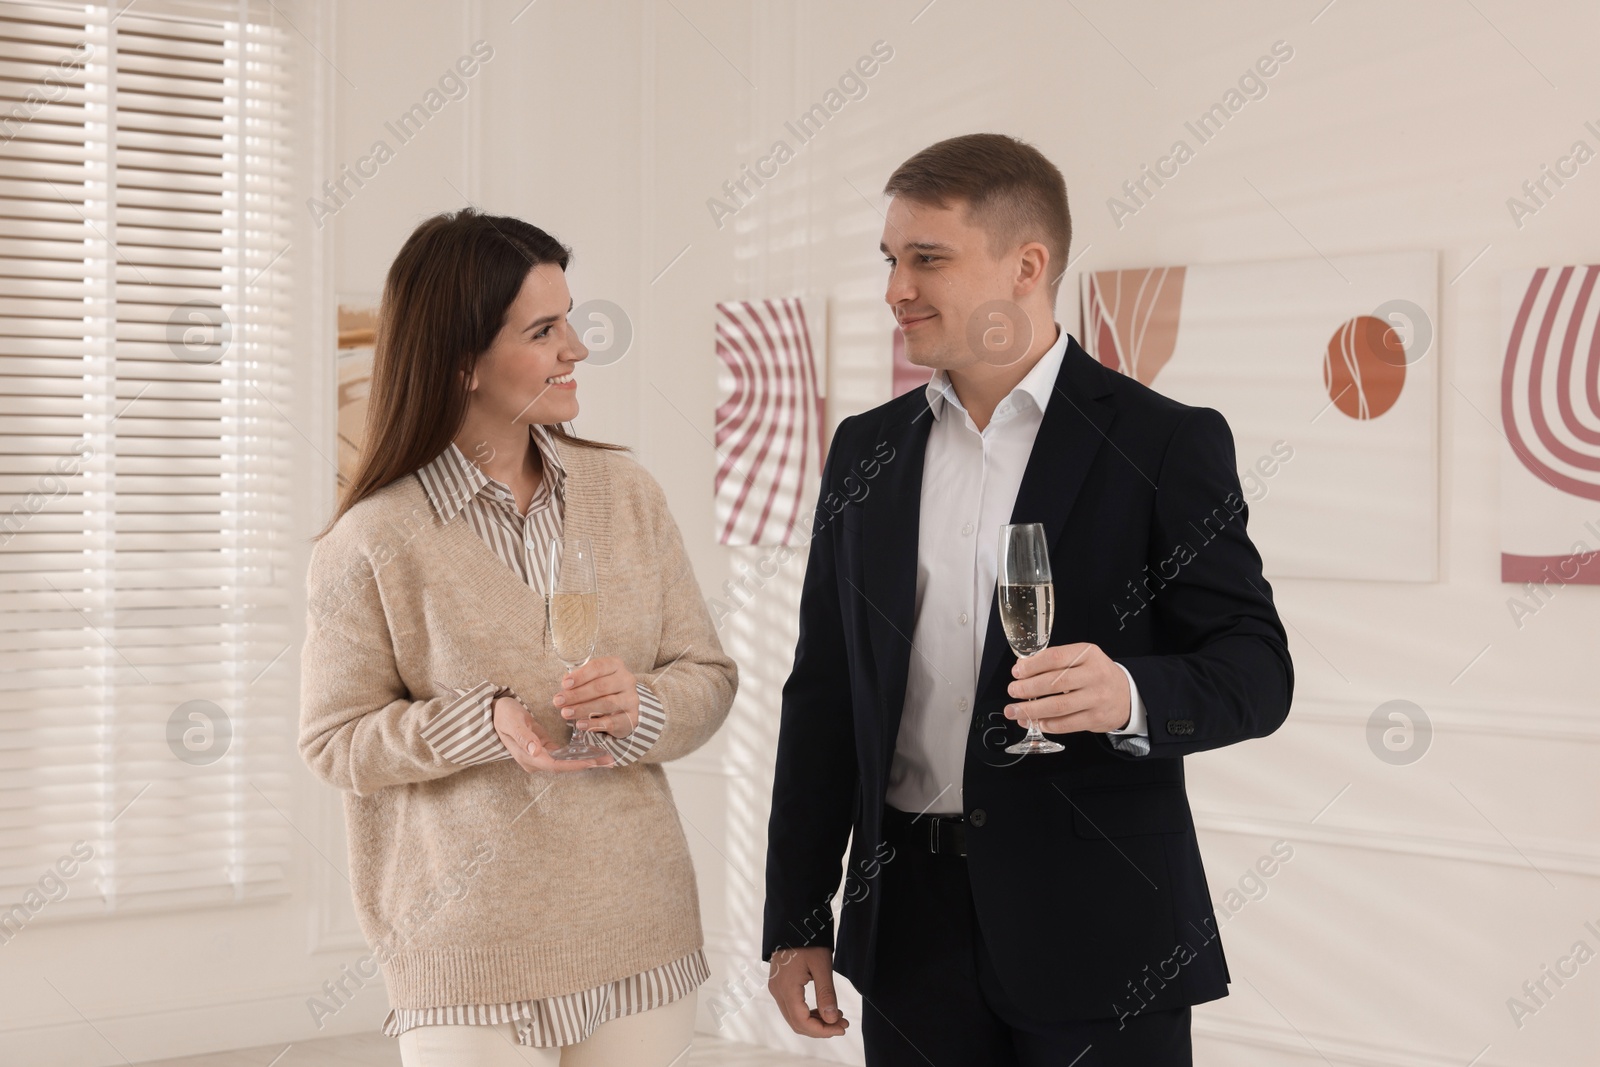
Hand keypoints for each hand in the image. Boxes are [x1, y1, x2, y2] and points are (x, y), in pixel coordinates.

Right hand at [492, 695, 611, 771]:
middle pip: (564, 767)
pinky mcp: (544, 747)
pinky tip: (592, 750)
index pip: (556, 765)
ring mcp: (539, 755)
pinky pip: (564, 754)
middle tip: (610, 761)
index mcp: (528, 757)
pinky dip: (578, 753)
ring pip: (566, 762)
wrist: (494, 710)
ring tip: (606, 757)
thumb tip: (536, 752)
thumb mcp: (512, 722)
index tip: (593, 761)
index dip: (576, 765)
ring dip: (586, 760)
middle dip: (587, 764)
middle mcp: (535, 760)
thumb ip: (524, 738)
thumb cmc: (503, 714)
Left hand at [552, 655, 640, 737]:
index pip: (598, 667)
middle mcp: (626, 680)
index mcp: (616, 665)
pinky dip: (593, 724)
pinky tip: (580, 724)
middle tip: (558, 701)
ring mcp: (631, 699)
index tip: (564, 684)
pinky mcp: (631, 718)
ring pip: (606, 703)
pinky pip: (611, 722)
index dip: (580, 676)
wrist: (624, 709)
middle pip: (601, 686)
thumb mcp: (592, 680)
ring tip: (565, 713)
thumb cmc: (603, 690)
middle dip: (577, 694)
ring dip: (583, 709)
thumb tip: (565, 684)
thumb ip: (579, 680)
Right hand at [768, 946, 847, 1037]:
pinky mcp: (779, 983)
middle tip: (843, 1023)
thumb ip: (826, 994)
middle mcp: (777, 991)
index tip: (842, 1027)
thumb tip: (831, 1020)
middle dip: (821, 1028)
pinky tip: (824, 1008)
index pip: (802, 1022)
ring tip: (837, 1016)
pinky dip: (808, 1012)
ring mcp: (776, 987)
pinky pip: (792, 1006)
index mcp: (786, 988)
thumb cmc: (808, 940)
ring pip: (794, 1016)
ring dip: (815, 1021)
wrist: (793, 920)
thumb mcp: (822, 966)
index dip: (823, 1030)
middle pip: (797, 1023)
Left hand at [1004, 642, 1130, 734]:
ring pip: (1058, 706)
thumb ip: (1055, 661)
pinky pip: (1066, 724)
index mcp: (1088, 654)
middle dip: (1028, 688)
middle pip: (1055, 683)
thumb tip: (1022, 668)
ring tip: (1014, 711)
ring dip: (1031, 710)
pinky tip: (1034, 721)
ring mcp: (1097, 698)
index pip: (1056, 657)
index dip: (1032, 666)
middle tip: (1012, 691)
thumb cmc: (1097, 674)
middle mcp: (1094, 675)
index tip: (1017, 672)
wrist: (1127, 695)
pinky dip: (1046, 724)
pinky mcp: (1096, 719)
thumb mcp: (1082, 658)